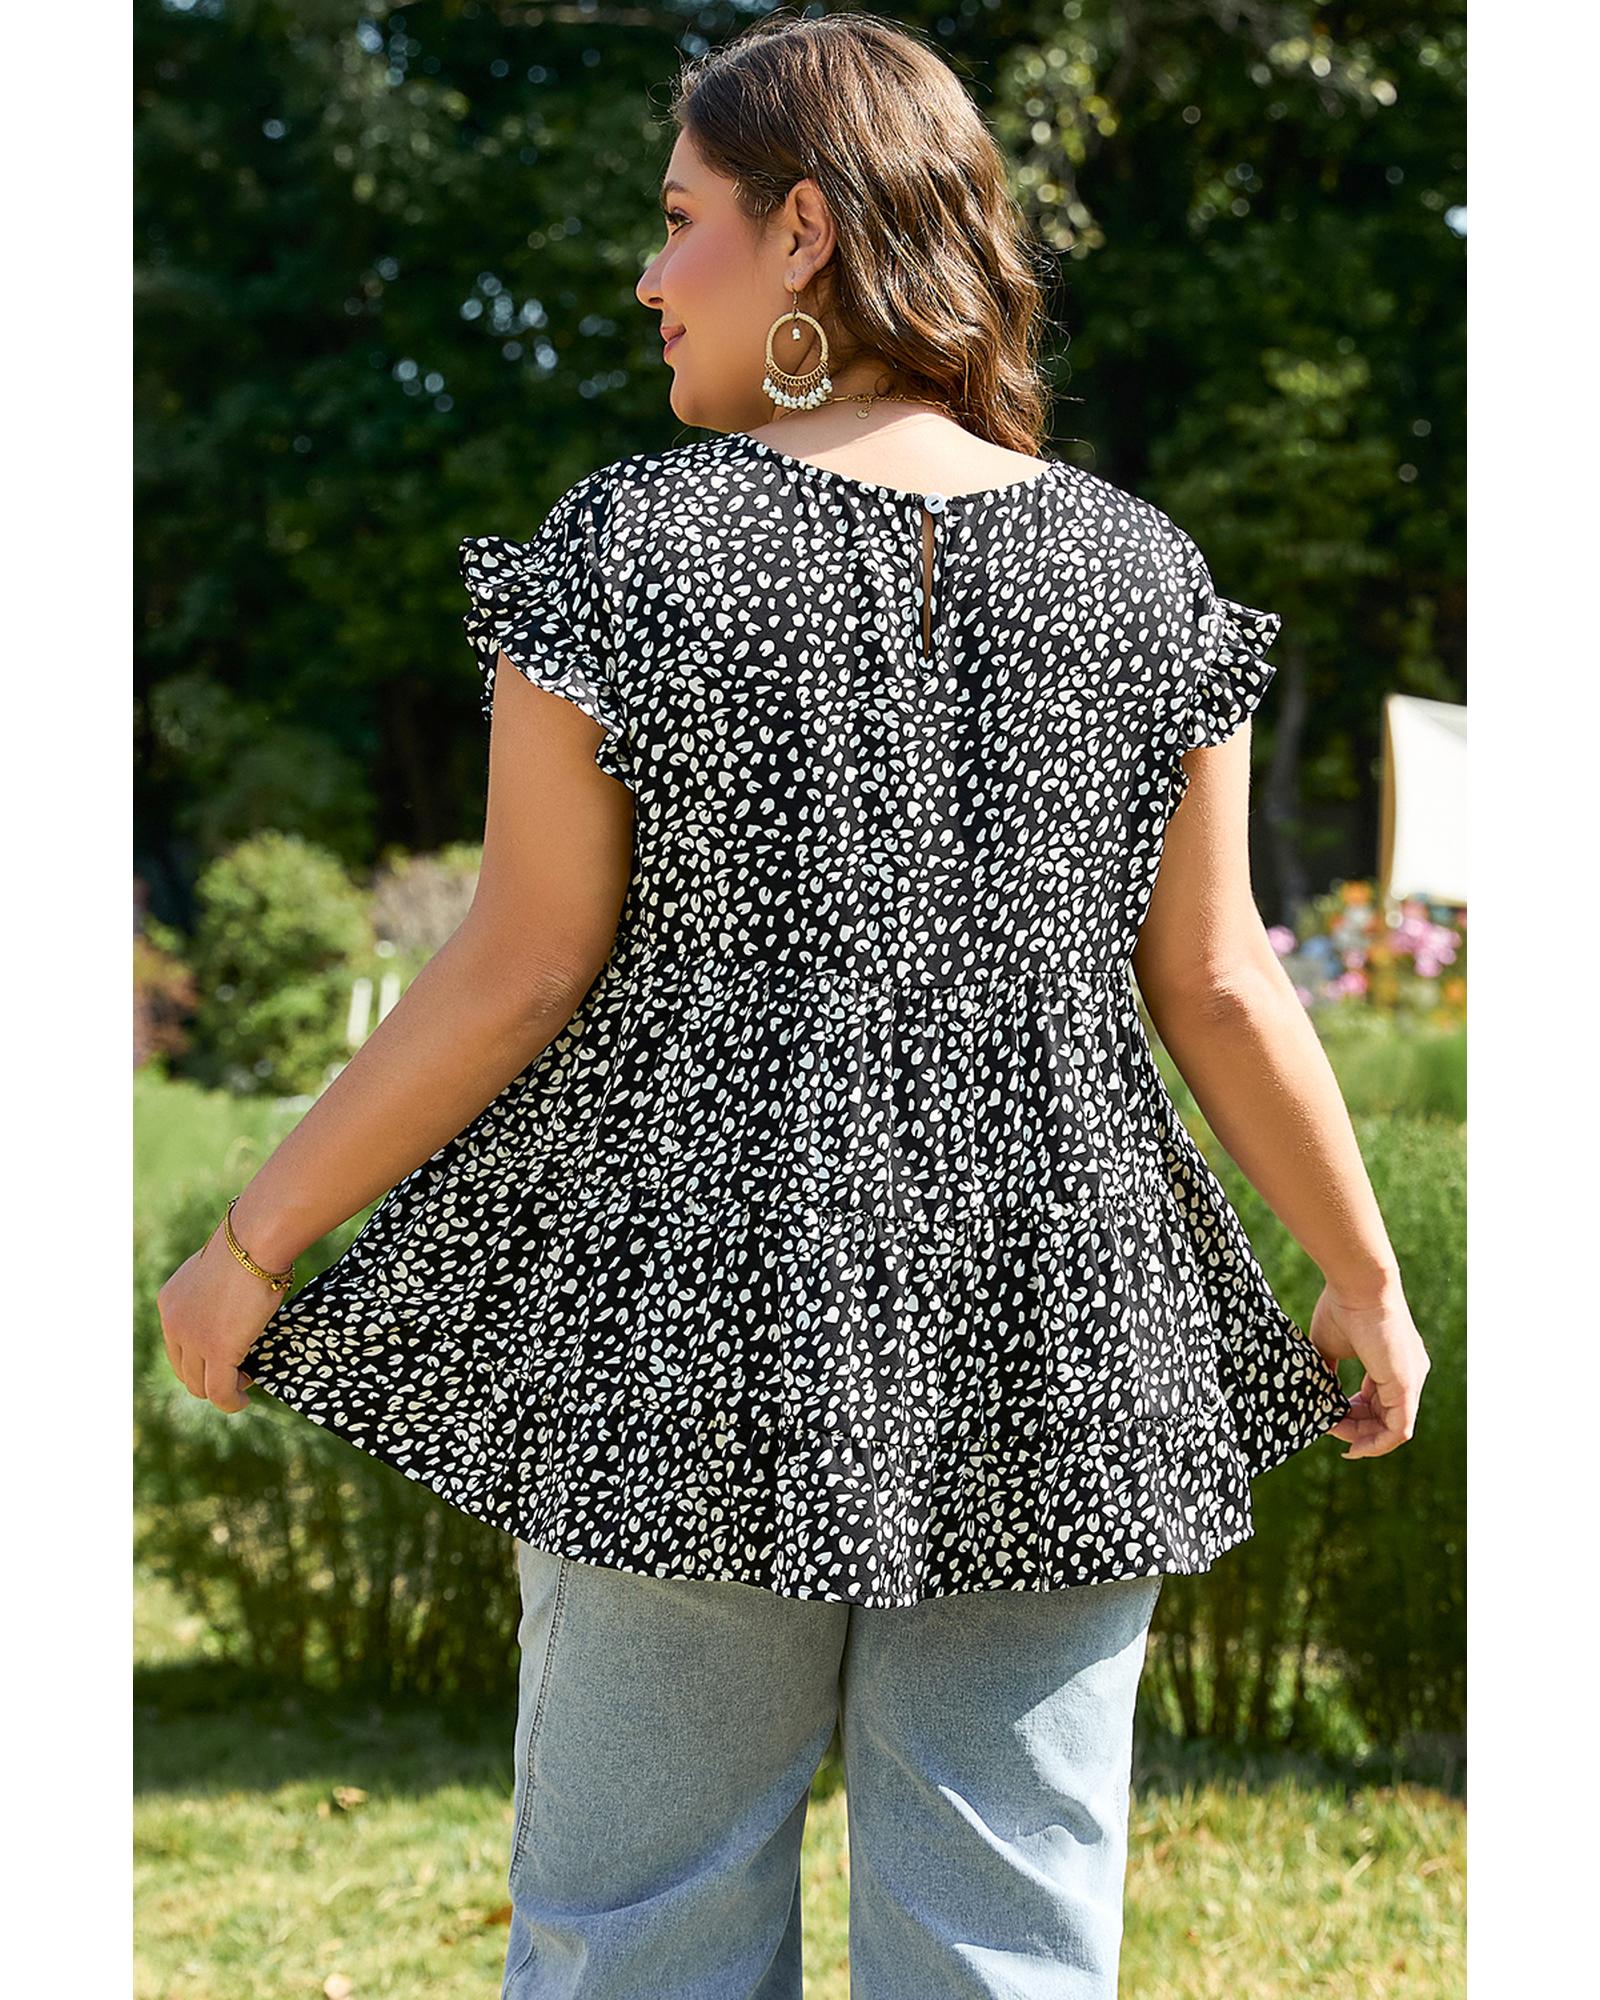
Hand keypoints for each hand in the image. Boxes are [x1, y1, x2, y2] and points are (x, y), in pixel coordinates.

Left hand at [156, 1218, 284, 1413]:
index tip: (226, 1357)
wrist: (254, 1242)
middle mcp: (173, 1324)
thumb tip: (235, 1307)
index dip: (200, 1359)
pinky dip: (230, 1402)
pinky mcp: (216, 1350)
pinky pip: (219, 1392)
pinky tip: (242, 1399)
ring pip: (199, 1385)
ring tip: (244, 1383)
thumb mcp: (221, 1272)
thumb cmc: (249, 1247)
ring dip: (221, 1389)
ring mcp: (192, 1339)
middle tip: (241, 1371)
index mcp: (170, 1303)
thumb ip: (217, 1294)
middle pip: (185, 1370)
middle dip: (211, 1376)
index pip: (177, 1347)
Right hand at [1309, 1275, 1430, 1460]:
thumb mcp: (1329, 1345)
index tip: (1329, 1416)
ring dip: (1362, 1437)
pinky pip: (1397, 1430)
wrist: (1359, 1284)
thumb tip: (1315, 1391)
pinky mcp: (1405, 1387)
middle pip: (1385, 1417)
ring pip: (1392, 1428)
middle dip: (1355, 1428)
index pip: (1378, 1401)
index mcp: (1394, 1363)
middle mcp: (1409, 1374)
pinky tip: (1354, 1446)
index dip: (1354, 1415)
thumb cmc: (1343, 1307)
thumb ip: (1327, 1371)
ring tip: (1334, 1431)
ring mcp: (1410, 1382)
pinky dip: (1376, 1443)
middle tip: (1328, 1425)